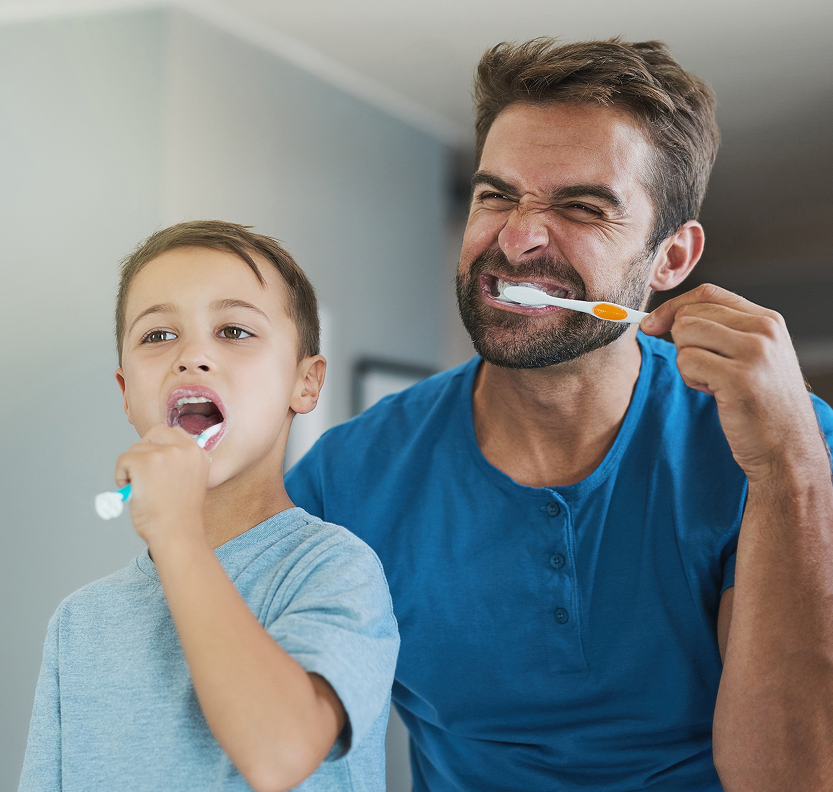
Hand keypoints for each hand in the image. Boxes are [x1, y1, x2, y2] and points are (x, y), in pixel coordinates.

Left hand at [114, 425, 208, 549]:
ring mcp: (165, 454)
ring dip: (132, 468)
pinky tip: (134, 492)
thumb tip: (155, 459)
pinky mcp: (145, 461)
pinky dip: (122, 476)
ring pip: (136, 449)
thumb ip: (180, 466)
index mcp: (199, 455)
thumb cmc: (180, 517)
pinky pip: (123, 461)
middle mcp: (185, 450)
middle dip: (144, 449)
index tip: (155, 462)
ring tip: (142, 490)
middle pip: (155, 433)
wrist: (177, 533)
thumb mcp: (190, 483)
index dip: (160, 444)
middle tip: (141, 471)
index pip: (175, 433)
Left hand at [642, 284, 825, 481]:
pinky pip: (686, 362)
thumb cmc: (761, 404)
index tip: (652, 324)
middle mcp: (764, 330)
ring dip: (687, 363)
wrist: (788, 448)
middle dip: (681, 343)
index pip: (707, 293)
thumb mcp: (751, 357)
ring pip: (684, 336)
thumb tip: (665, 318)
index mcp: (767, 320)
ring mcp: (754, 352)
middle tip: (705, 370)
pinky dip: (691, 380)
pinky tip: (716, 394)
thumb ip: (721, 331)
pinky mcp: (739, 377)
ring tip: (714, 382)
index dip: (673, 306)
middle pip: (689, 314)